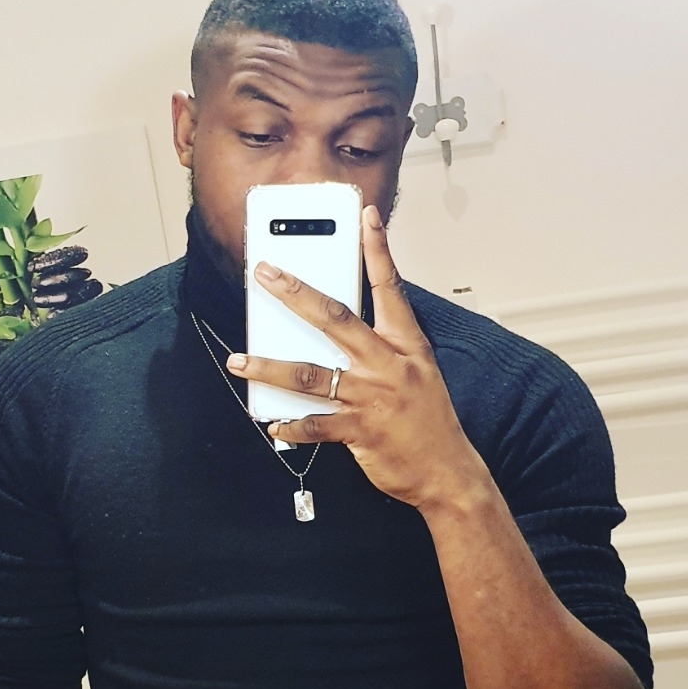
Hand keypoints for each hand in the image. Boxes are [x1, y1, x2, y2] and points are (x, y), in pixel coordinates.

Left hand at [226, 205, 485, 512]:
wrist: (447, 471)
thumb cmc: (429, 421)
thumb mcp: (417, 372)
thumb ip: (382, 348)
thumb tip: (335, 332)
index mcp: (406, 345)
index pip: (390, 288)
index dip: (378, 250)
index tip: (366, 217)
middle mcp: (387, 364)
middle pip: (335, 319)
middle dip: (295, 293)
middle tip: (265, 275)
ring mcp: (372, 397)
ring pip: (311, 374)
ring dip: (269, 367)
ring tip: (239, 361)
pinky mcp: (360, 431)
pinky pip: (316, 425)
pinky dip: (290, 425)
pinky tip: (272, 423)